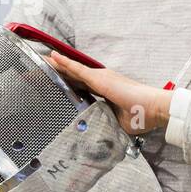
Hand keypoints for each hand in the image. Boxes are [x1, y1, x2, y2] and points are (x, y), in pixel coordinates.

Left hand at [45, 53, 171, 135]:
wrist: (153, 109)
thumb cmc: (140, 116)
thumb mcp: (117, 123)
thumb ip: (104, 123)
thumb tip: (94, 133)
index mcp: (104, 91)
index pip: (80, 87)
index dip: (66, 84)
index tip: (53, 85)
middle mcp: (100, 81)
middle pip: (72, 76)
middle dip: (55, 73)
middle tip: (37, 70)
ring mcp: (99, 77)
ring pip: (71, 70)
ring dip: (55, 66)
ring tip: (39, 61)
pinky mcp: (98, 78)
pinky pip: (76, 69)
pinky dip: (64, 63)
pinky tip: (52, 58)